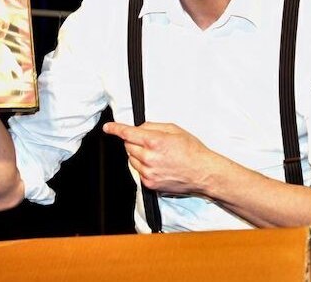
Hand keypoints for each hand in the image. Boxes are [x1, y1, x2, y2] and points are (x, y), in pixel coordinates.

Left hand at [103, 121, 220, 195]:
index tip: (108, 128)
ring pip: (131, 159)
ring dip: (138, 154)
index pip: (128, 133)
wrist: (202, 173)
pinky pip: (138, 172)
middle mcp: (149, 158)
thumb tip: (140, 128)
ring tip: (156, 154)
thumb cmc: (193, 151)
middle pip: (128, 146)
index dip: (116, 129)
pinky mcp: (149, 184)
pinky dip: (144, 166)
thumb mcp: (175, 130)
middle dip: (133, 141)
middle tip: (149, 141)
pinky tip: (158, 165)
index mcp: (155, 141)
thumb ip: (154, 126)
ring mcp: (148, 172)